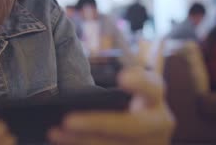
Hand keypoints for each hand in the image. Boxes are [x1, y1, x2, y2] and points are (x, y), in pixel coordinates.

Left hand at [48, 67, 174, 144]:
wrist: (144, 134)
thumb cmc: (126, 103)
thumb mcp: (124, 89)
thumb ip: (108, 82)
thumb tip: (74, 79)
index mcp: (154, 98)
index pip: (152, 88)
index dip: (140, 83)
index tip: (122, 77)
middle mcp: (158, 123)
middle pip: (132, 125)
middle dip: (98, 123)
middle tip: (68, 120)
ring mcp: (150, 144)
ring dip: (83, 140)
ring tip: (56, 133)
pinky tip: (64, 140)